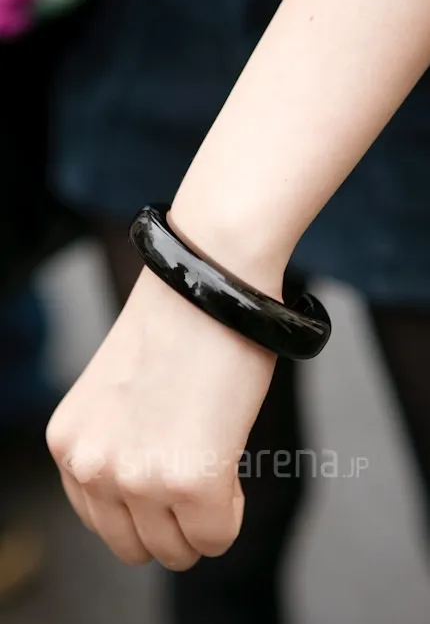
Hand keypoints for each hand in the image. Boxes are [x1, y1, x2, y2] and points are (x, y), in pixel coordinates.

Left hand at [46, 267, 276, 569]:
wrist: (206, 280)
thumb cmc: (175, 328)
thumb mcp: (120, 399)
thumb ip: (119, 449)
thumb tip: (147, 495)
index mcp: (69, 444)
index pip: (102, 523)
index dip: (146, 505)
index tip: (171, 472)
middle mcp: (91, 466)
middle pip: (138, 548)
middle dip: (173, 522)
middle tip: (199, 475)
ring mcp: (137, 476)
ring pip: (180, 551)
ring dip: (202, 519)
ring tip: (214, 460)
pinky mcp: (190, 479)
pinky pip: (218, 536)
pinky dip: (232, 511)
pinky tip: (230, 456)